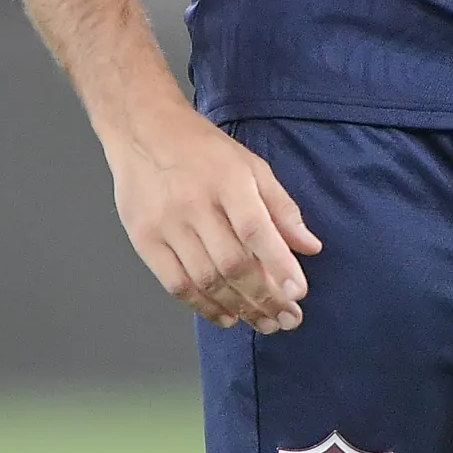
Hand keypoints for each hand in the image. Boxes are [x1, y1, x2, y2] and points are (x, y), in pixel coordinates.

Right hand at [104, 98, 321, 333]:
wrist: (143, 130)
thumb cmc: (202, 149)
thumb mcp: (251, 166)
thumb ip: (282, 208)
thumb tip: (310, 247)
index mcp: (228, 181)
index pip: (256, 231)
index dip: (279, 266)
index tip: (298, 293)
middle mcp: (195, 204)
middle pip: (232, 264)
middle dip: (265, 298)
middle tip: (288, 318)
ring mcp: (166, 224)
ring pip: (206, 280)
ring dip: (239, 308)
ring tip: (264, 322)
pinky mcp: (144, 240)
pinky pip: (177, 284)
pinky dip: (204, 306)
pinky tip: (227, 316)